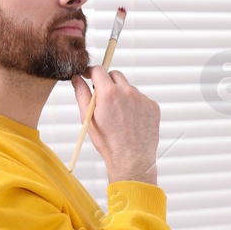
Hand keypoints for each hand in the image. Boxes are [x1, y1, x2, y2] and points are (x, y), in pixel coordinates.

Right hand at [73, 67, 159, 183]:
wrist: (131, 159)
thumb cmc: (108, 142)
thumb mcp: (88, 118)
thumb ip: (82, 94)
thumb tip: (77, 78)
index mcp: (109, 93)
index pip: (99, 70)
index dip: (91, 72)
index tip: (89, 76)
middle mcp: (128, 92)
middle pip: (115, 75)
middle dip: (107, 82)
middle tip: (103, 98)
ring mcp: (143, 99)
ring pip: (129, 88)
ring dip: (122, 95)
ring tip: (119, 116)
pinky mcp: (153, 106)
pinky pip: (141, 99)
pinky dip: (135, 105)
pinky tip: (131, 120)